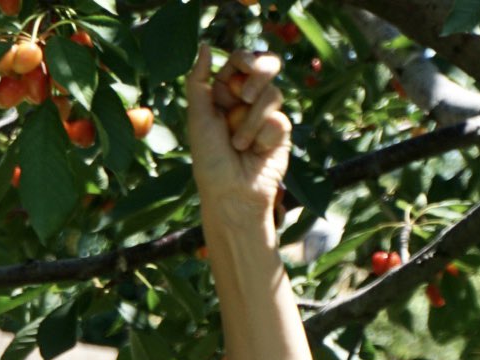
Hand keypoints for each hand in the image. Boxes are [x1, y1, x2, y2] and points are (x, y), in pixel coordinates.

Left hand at [185, 49, 291, 228]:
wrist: (232, 194)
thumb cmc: (210, 160)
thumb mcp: (198, 118)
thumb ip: (198, 81)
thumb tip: (206, 45)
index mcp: (223, 94)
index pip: (240, 62)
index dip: (244, 60)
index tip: (242, 67)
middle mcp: (246, 101)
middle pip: (265, 67)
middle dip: (258, 76)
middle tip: (243, 97)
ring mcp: (265, 115)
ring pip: (273, 94)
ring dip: (252, 121)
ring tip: (239, 145)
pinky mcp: (281, 133)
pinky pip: (280, 120)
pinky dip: (264, 136)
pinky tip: (257, 153)